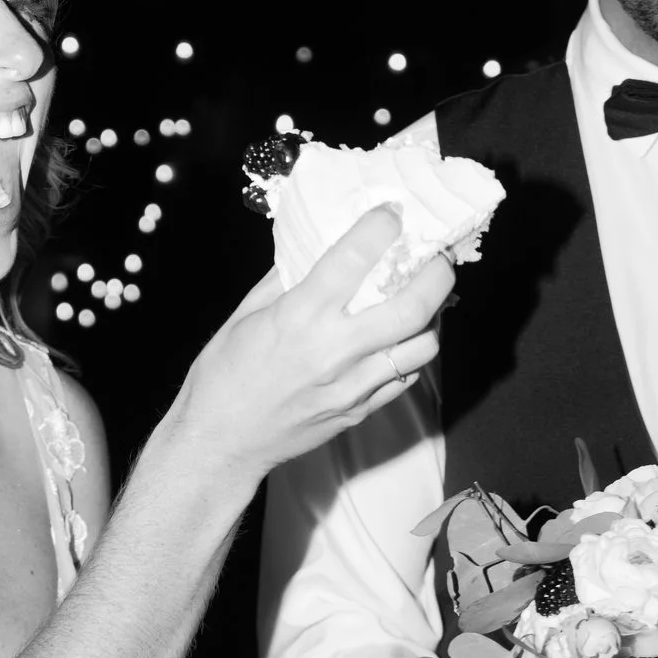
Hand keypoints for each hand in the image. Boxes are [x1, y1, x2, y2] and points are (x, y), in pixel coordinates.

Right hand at [171, 206, 452, 491]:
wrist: (220, 443)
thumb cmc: (223, 375)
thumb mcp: (245, 315)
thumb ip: (286, 279)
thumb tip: (318, 248)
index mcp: (300, 316)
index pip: (355, 258)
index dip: (382, 227)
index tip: (392, 214)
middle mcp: (334, 350)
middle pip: (413, 306)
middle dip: (437, 274)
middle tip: (437, 258)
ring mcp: (352, 386)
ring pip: (422, 347)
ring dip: (434, 318)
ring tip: (428, 301)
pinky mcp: (360, 412)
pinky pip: (405, 379)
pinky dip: (412, 354)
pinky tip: (403, 340)